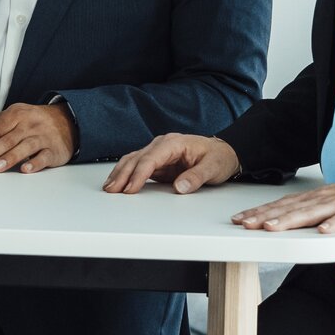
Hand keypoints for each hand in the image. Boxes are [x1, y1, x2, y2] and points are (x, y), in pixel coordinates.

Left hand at [0, 103, 73, 173]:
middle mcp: (30, 124)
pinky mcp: (54, 150)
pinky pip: (44, 157)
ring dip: (10, 157)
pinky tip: (25, 169)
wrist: (67, 121)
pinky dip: (34, 163)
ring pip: (25, 147)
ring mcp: (43, 136)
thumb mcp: (16, 118)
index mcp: (17, 114)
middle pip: (7, 139)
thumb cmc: (35, 123)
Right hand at [103, 133, 239, 195]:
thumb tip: (179, 187)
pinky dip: (126, 174)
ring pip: (133, 160)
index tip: (130, 189)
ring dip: (120, 174)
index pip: (151, 158)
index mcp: (174, 143)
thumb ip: (196, 177)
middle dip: (123, 174)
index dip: (139, 174)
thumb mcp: (213, 168)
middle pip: (137, 158)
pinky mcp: (158, 162)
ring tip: (109, 188)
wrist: (224, 153)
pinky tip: (118, 183)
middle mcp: (163, 145)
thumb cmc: (219, 158)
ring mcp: (159, 152)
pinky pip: (138, 166)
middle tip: (112, 191)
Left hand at [233, 178, 334, 235]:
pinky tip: (323, 231)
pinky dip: (333, 225)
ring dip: (290, 220)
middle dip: (266, 216)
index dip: (260, 211)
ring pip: (311, 213)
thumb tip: (280, 224)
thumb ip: (307, 214)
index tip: (240, 219)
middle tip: (246, 224)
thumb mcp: (326, 206)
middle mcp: (322, 198)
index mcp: (313, 198)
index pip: (282, 204)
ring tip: (271, 227)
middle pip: (290, 208)